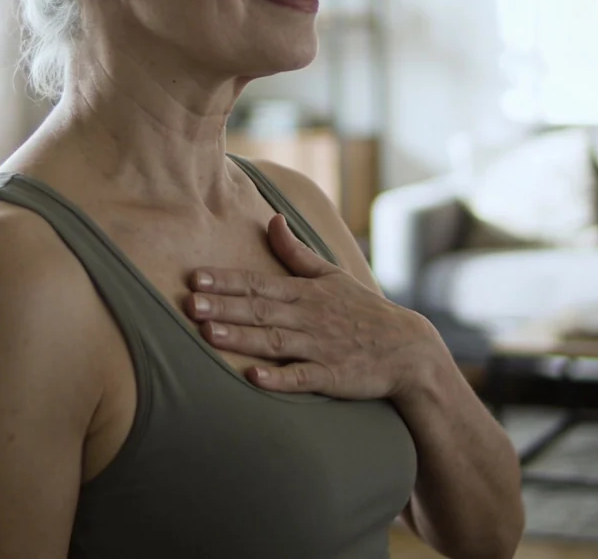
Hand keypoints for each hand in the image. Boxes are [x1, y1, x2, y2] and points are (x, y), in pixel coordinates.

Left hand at [184, 214, 438, 400]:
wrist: (408, 349)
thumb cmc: (363, 310)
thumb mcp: (331, 275)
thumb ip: (296, 252)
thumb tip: (272, 219)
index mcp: (304, 293)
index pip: (258, 283)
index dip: (226, 281)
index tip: (195, 278)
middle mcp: (308, 317)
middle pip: (260, 310)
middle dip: (224, 306)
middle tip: (189, 303)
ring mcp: (320, 347)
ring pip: (274, 342)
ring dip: (241, 338)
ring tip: (208, 334)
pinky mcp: (333, 376)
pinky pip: (303, 378)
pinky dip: (280, 378)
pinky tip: (254, 377)